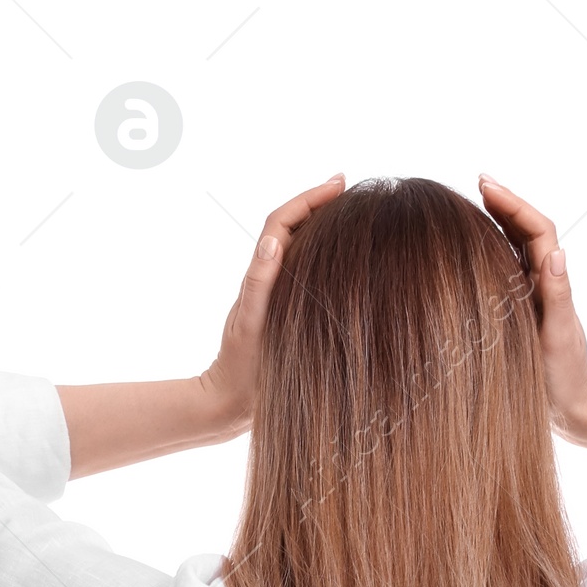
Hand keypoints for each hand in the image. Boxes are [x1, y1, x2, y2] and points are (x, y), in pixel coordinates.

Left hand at [200, 175, 346, 434]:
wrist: (230, 404)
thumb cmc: (241, 368)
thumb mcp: (251, 322)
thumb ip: (259, 281)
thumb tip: (275, 239)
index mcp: (263, 273)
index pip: (285, 220)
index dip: (311, 197)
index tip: (340, 182)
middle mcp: (271, 278)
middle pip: (296, 227)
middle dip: (322, 204)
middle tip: (354, 191)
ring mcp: (280, 295)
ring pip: (304, 250)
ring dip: (325, 228)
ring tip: (355, 217)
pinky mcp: (288, 313)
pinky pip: (310, 276)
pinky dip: (328, 260)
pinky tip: (349, 266)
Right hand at [478, 177, 586, 438]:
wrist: (574, 406)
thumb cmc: (567, 376)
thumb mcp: (560, 336)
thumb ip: (557, 296)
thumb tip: (556, 254)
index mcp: (551, 280)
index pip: (535, 229)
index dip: (512, 203)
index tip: (486, 185)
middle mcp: (542, 281)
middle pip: (524, 228)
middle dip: (503, 201)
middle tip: (478, 181)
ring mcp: (532, 294)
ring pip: (515, 245)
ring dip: (498, 219)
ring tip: (473, 200)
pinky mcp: (523, 308)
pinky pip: (507, 268)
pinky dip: (493, 248)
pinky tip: (473, 245)